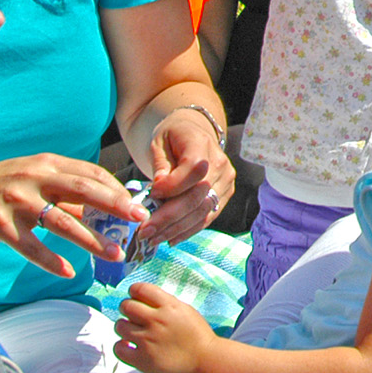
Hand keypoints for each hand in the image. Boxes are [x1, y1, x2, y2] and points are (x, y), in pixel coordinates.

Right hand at [0, 153, 146, 278]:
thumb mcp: (32, 180)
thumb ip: (63, 192)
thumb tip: (100, 209)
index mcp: (46, 164)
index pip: (91, 173)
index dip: (116, 189)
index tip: (136, 204)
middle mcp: (34, 178)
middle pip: (84, 191)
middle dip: (115, 206)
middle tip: (139, 220)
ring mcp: (16, 201)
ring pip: (62, 222)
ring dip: (91, 240)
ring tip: (113, 253)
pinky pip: (31, 247)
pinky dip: (50, 261)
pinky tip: (68, 272)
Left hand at [113, 282, 215, 372]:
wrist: (204, 362)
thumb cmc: (197, 335)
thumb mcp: (185, 311)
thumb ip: (166, 304)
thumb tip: (145, 299)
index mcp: (169, 306)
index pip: (141, 289)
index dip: (134, 291)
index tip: (135, 296)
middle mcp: (156, 320)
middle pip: (126, 306)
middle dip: (127, 308)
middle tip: (132, 315)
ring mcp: (147, 340)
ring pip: (120, 326)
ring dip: (124, 327)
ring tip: (132, 331)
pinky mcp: (142, 360)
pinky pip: (118, 348)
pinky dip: (121, 346)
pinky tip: (129, 345)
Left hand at [141, 107, 234, 248]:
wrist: (193, 133)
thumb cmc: (172, 138)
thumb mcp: (158, 144)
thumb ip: (160, 166)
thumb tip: (159, 190)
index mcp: (202, 144)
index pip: (194, 169)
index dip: (172, 186)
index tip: (151, 194)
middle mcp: (220, 163)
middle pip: (198, 195)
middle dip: (169, 217)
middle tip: (145, 231)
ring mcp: (226, 181)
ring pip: (203, 211)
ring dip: (177, 228)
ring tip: (153, 239)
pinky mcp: (225, 194)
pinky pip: (208, 217)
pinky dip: (188, 230)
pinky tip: (170, 238)